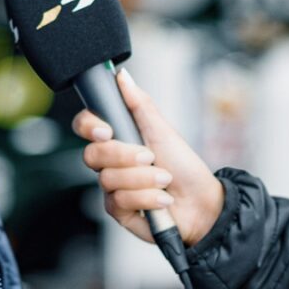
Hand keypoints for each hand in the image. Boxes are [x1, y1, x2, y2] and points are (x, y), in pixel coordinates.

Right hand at [71, 69, 224, 246]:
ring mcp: (113, 188)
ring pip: (108, 180)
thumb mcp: (163, 130)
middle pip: (92, 154)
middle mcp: (111, 163)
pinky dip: (147, 198)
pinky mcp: (119, 212)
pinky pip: (119, 202)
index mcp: (118, 139)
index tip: (106, 130)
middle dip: (124, 155)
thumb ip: (140, 105)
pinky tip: (162, 199)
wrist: (201, 202)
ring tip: (165, 179)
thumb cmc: (184, 165)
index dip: (88, 126)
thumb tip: (122, 76)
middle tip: (150, 157)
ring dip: (144, 179)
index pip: (86, 126)